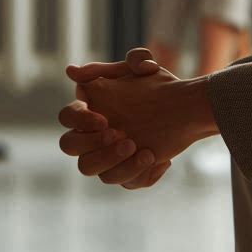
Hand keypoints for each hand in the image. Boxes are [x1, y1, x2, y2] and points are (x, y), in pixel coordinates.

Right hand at [60, 49, 171, 188]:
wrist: (184, 107)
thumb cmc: (156, 86)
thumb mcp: (141, 68)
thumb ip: (106, 67)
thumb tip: (71, 71)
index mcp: (89, 110)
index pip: (67, 117)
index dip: (80, 120)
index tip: (105, 119)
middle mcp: (93, 137)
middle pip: (70, 147)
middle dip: (92, 144)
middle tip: (123, 136)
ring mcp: (109, 157)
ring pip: (96, 173)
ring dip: (119, 165)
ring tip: (145, 152)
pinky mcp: (129, 172)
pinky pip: (128, 183)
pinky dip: (143, 175)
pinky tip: (160, 160)